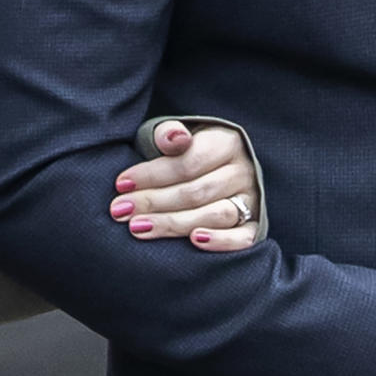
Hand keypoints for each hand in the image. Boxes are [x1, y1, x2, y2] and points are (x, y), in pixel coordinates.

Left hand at [109, 122, 260, 250]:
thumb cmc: (188, 155)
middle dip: (154, 202)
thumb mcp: (177, 137)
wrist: (217, 172)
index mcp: (227, 143)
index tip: (121, 184)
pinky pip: (244, 239)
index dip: (152, 174)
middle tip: (120, 211)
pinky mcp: (255, 226)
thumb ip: (169, 134)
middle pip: (197, 191)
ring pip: (216, 215)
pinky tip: (194, 241)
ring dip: (175, 223)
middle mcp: (243, 172)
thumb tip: (173, 138)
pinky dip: (221, 241)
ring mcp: (252, 201)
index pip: (188, 162)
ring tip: (139, 228)